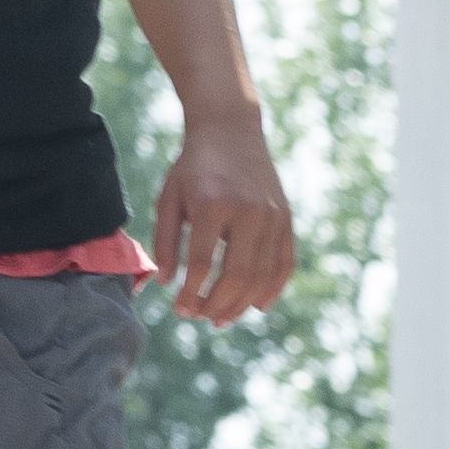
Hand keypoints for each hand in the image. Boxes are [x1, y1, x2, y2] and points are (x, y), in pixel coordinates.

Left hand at [151, 115, 294, 326]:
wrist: (230, 129)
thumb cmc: (193, 167)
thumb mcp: (168, 198)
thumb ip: (164, 241)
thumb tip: (167, 284)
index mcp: (213, 204)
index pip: (202, 264)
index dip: (190, 293)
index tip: (178, 308)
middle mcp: (248, 210)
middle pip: (237, 275)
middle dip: (216, 305)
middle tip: (200, 318)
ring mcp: (272, 214)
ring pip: (262, 274)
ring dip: (242, 304)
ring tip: (221, 319)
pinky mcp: (285, 217)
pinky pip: (285, 261)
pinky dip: (273, 288)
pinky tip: (258, 306)